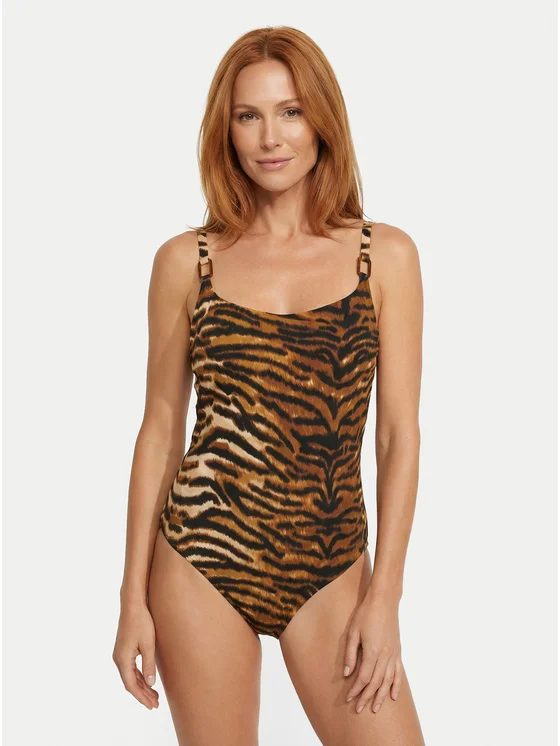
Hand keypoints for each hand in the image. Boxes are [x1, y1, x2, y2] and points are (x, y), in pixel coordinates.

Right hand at [112, 601, 158, 709]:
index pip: (131, 685)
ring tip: (154, 696)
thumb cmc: (142, 622)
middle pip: (130, 683)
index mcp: (123, 660)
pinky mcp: (123, 650)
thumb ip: (149, 665)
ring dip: (142, 686)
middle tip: (156, 704)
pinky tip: (148, 681)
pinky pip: (130, 669)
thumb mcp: (148, 644)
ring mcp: (120, 654)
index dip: (142, 697)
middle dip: (143, 695)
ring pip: (130, 676)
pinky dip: (139, 677)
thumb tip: (151, 684)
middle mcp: (118, 659)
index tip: (152, 705)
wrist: (132, 605)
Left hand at [343, 592, 402, 713]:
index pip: (364, 678)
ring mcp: (393, 654)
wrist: (384, 601)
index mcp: (372, 651)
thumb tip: (347, 674)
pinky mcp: (397, 651)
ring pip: (388, 681)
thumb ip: (350, 654)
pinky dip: (396, 686)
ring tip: (375, 708)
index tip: (349, 698)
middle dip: (366, 697)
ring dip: (381, 696)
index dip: (356, 690)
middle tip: (359, 709)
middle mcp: (385, 656)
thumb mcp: (353, 632)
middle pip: (376, 683)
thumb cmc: (366, 614)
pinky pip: (398, 673)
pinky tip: (393, 696)